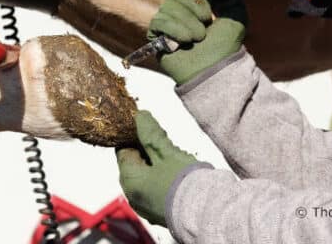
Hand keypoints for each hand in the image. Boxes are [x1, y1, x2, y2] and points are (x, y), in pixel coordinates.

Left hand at [116, 111, 197, 225]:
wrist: (208, 213)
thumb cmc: (184, 182)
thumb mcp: (166, 152)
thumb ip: (150, 134)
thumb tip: (140, 116)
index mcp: (129, 181)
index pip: (123, 150)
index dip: (135, 135)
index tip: (148, 127)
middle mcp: (134, 196)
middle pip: (136, 163)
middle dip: (149, 150)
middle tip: (166, 143)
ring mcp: (147, 206)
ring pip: (148, 176)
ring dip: (159, 164)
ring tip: (176, 158)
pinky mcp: (161, 211)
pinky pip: (157, 189)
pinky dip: (165, 178)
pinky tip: (179, 174)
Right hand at [148, 0, 246, 83]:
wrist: (215, 70)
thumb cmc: (226, 46)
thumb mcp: (236, 14)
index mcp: (195, 6)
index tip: (211, 10)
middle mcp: (178, 12)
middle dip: (194, 6)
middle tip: (206, 23)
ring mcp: (166, 24)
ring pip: (168, 6)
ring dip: (188, 23)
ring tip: (198, 38)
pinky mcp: (156, 37)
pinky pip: (159, 21)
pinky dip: (175, 30)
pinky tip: (185, 42)